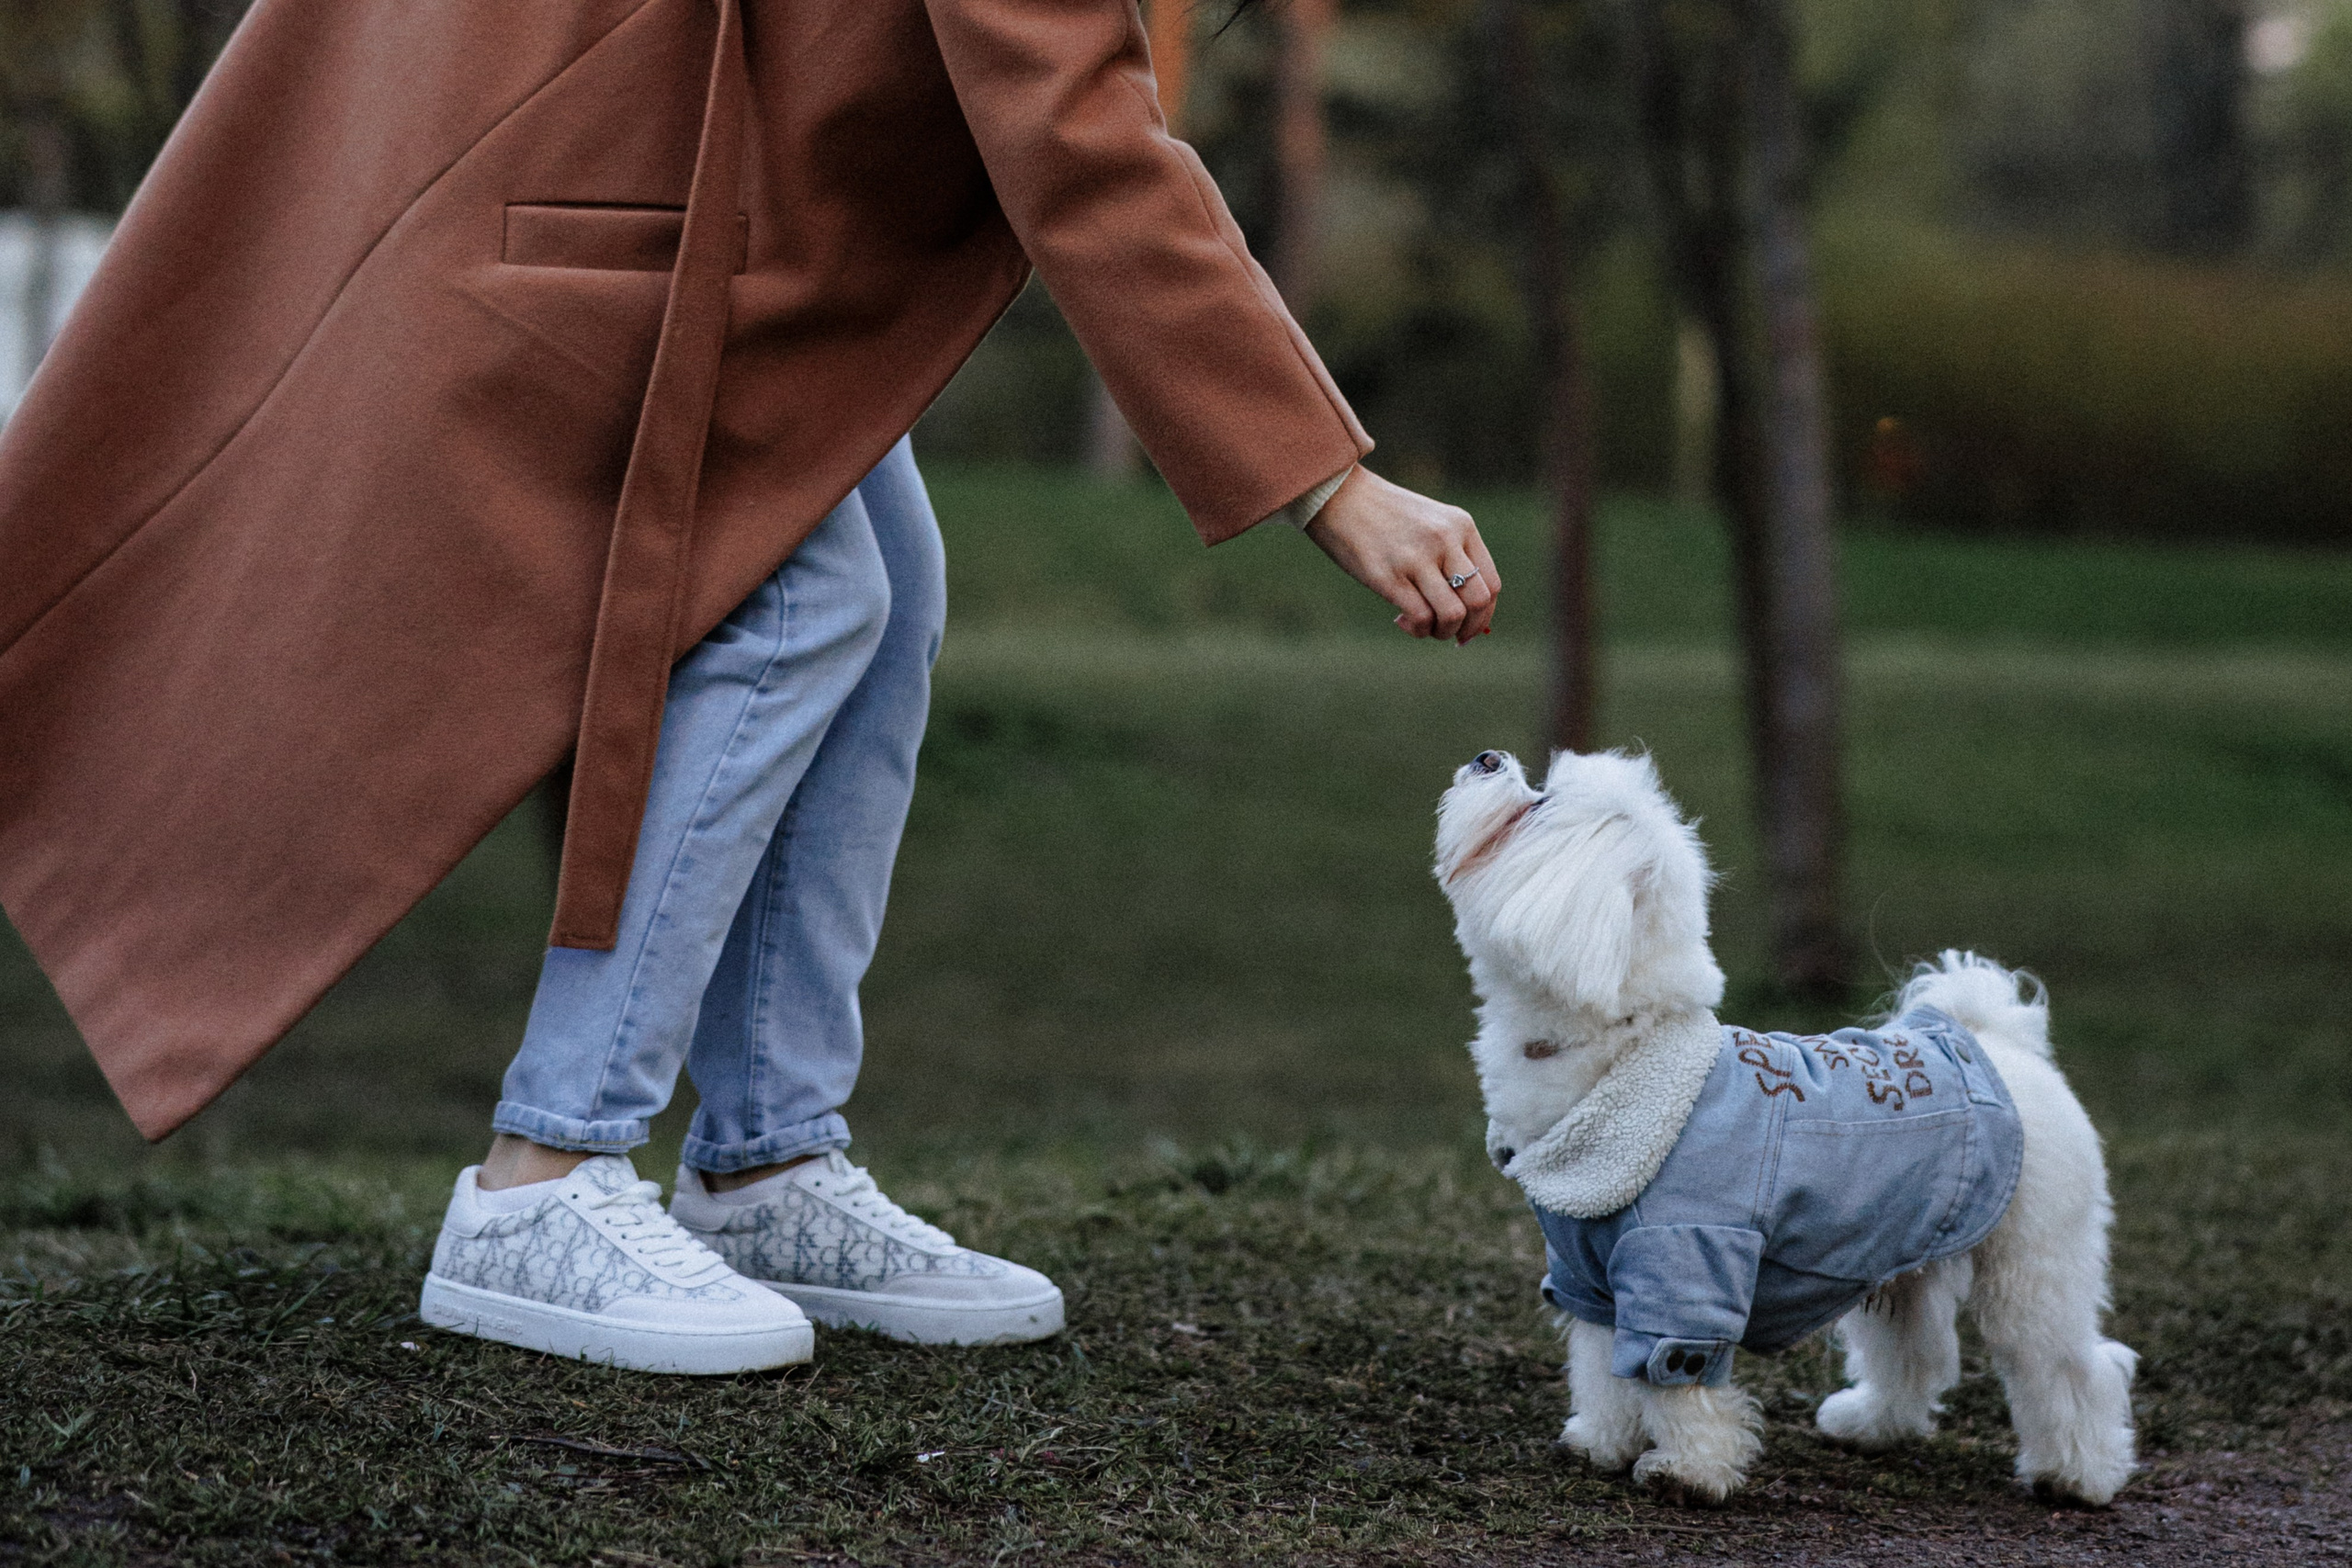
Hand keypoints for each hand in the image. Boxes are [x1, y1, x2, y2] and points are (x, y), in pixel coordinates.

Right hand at [1303, 467, 1498, 643]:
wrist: (1338, 495)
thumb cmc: (1384, 516)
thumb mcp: (1430, 524)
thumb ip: (1451, 557)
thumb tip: (1465, 614)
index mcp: (1461, 525)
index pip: (1491, 584)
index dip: (1483, 615)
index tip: (1468, 627)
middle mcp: (1445, 540)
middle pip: (1478, 601)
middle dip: (1467, 628)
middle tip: (1449, 634)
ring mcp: (1417, 557)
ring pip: (1453, 614)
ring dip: (1441, 632)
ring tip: (1421, 625)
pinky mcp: (1389, 576)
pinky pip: (1421, 618)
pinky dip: (1416, 629)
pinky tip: (1400, 619)